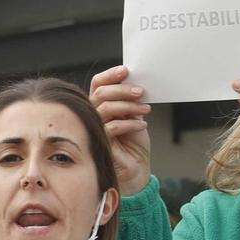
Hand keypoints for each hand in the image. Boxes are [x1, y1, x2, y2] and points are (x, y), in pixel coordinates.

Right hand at [89, 65, 153, 197]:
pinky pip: (112, 127)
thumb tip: (135, 83)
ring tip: (145, 109)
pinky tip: (142, 125)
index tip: (125, 71)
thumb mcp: (135, 115)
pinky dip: (130, 123)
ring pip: (105, 108)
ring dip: (128, 106)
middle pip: (100, 93)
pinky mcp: (99, 142)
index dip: (110, 75)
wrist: (136, 168)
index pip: (98, 84)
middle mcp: (93, 115)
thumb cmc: (133, 143)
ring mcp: (94, 128)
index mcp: (101, 104)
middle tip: (140, 91)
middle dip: (122, 89)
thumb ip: (131, 100)